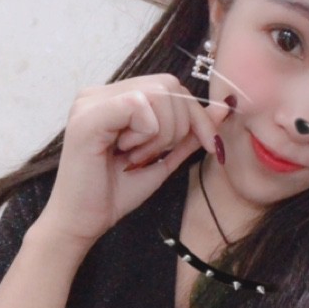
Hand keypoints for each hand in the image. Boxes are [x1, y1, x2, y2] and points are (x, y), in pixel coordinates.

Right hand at [37, 74, 227, 244]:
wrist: (84, 222)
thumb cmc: (117, 191)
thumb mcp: (165, 157)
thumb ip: (191, 131)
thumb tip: (224, 108)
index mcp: (118, 99)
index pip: (173, 87)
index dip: (198, 115)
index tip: (211, 145)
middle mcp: (102, 93)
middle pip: (169, 86)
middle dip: (180, 126)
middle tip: (155, 154)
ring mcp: (91, 101)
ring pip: (158, 93)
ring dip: (161, 133)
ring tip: (137, 156)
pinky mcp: (88, 116)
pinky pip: (138, 106)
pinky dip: (146, 134)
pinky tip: (126, 152)